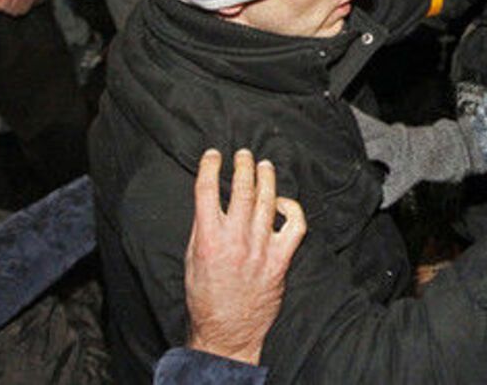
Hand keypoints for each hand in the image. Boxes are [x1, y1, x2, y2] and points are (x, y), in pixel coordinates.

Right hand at [185, 149, 306, 364]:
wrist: (227, 332)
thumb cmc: (205, 298)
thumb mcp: (192, 259)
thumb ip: (202, 228)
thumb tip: (210, 200)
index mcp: (208, 238)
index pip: (206, 190)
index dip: (209, 166)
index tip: (212, 155)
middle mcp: (235, 239)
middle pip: (241, 188)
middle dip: (243, 165)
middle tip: (243, 154)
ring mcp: (261, 248)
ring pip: (268, 200)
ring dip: (266, 178)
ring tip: (264, 166)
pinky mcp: (281, 259)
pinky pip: (294, 224)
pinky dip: (291, 208)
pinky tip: (282, 202)